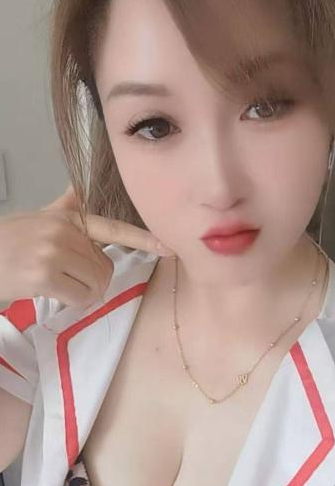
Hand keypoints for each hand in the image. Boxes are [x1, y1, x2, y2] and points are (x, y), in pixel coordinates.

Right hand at [0, 184, 174, 307]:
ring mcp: (54, 252)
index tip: (168, 247)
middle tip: (64, 276)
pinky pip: (81, 298)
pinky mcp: (46, 275)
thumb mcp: (40, 217)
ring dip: (81, 293)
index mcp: (67, 218)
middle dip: (91, 280)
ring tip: (55, 283)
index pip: (112, 228)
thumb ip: (66, 205)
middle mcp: (64, 231)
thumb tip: (81, 185)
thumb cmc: (10, 243)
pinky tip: (50, 292)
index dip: (143, 239)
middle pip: (106, 268)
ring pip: (96, 285)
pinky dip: (71, 301)